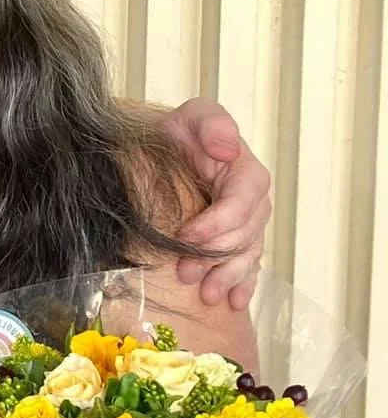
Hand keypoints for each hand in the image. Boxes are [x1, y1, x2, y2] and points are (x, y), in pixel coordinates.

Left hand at [162, 98, 271, 309]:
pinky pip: (248, 265)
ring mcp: (246, 223)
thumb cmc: (180, 131)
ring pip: (247, 255)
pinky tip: (234, 301)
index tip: (187, 235)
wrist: (165, 148)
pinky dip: (243, 284)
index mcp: (245, 173)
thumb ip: (213, 125)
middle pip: (244, 236)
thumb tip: (228, 148)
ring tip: (208, 294)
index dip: (218, 224)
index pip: (241, 204)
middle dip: (216, 256)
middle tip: (185, 272)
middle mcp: (252, 201)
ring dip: (229, 276)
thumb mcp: (194, 116)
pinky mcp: (235, 239)